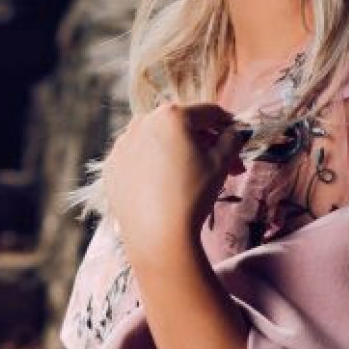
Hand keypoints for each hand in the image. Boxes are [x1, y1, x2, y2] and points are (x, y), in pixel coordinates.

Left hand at [103, 102, 247, 265]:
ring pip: (158, 140)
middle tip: (226, 165)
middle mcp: (141, 122)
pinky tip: (167, 184)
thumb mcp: (221, 163)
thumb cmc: (193, 194)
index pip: (208, 113)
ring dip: (180, 151)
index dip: (228, 124)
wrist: (157, 235)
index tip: (237, 136)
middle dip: (206, 143)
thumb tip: (233, 132)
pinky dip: (154, 164)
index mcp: (171, 115)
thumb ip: (232, 140)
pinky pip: (137, 158)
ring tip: (197, 175)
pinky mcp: (111, 166)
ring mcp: (121, 144)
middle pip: (181, 126)